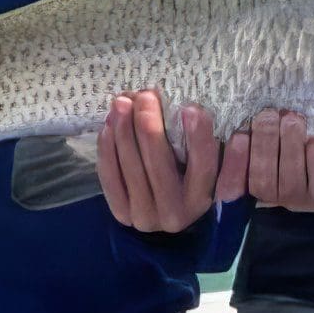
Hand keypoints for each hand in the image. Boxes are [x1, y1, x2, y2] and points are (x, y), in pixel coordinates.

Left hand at [98, 91, 228, 232]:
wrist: (166, 213)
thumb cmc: (190, 178)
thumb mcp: (205, 166)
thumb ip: (202, 143)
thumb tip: (185, 105)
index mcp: (202, 198)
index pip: (203, 165)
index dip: (198, 137)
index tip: (191, 108)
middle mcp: (175, 212)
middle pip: (159, 164)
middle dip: (149, 125)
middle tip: (145, 96)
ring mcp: (146, 215)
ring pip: (131, 168)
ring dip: (124, 131)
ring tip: (121, 103)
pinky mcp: (122, 214)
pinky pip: (110, 177)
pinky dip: (108, 149)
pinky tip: (109, 126)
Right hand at [218, 109, 313, 212]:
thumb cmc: (286, 161)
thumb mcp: (266, 153)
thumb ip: (255, 143)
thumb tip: (251, 123)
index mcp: (251, 188)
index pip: (236, 181)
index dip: (236, 161)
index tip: (239, 136)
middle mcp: (272, 199)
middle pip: (264, 175)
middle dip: (265, 141)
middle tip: (269, 115)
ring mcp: (297, 200)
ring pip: (291, 174)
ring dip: (290, 142)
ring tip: (291, 120)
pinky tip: (313, 141)